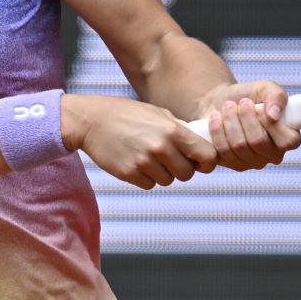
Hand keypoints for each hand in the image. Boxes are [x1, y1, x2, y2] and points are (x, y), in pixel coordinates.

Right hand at [62, 94, 216, 189]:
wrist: (93, 120)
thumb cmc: (129, 114)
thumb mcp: (158, 114)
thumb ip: (181, 130)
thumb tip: (202, 145)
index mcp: (173, 130)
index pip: (206, 156)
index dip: (207, 162)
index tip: (202, 163)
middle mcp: (161, 147)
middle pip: (187, 174)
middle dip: (182, 169)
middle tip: (170, 159)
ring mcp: (144, 162)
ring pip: (168, 181)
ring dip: (162, 173)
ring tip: (149, 156)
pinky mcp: (129, 174)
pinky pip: (149, 185)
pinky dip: (146, 177)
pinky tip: (136, 161)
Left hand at [200, 80, 300, 170]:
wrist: (220, 102)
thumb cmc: (248, 96)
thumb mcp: (265, 88)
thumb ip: (276, 96)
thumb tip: (274, 115)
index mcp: (286, 138)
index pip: (287, 141)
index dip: (272, 125)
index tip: (260, 108)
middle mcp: (270, 155)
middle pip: (258, 141)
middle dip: (246, 117)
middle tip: (241, 102)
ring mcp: (250, 162)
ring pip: (238, 145)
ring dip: (230, 120)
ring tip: (228, 107)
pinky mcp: (229, 164)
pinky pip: (221, 151)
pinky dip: (217, 130)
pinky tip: (216, 118)